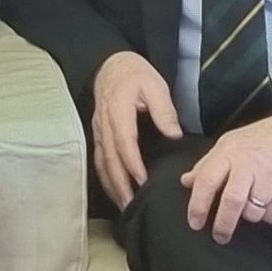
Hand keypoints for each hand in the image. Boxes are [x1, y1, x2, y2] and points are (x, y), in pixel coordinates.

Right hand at [90, 51, 181, 210]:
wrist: (111, 66)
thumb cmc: (135, 74)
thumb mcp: (155, 85)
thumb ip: (164, 110)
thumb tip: (173, 134)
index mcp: (118, 109)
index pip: (123, 141)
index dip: (132, 163)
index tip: (142, 181)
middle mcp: (104, 123)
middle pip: (109, 158)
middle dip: (119, 183)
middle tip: (130, 204)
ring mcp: (99, 130)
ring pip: (101, 161)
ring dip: (111, 185)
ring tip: (123, 204)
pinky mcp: (98, 134)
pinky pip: (99, 159)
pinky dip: (106, 177)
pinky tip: (115, 190)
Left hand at [180, 106, 271, 243]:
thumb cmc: (265, 138)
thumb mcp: (231, 143)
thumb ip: (208, 164)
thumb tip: (188, 181)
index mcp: (229, 152)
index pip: (206, 181)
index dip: (198, 205)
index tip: (195, 222)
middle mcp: (249, 165)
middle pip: (231, 202)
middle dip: (223, 224)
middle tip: (219, 235)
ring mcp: (270, 178)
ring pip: (253, 212)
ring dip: (251, 214)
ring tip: (254, 200)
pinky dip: (269, 213)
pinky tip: (271, 197)